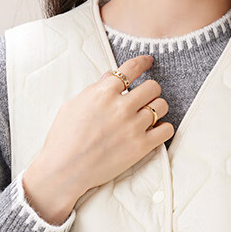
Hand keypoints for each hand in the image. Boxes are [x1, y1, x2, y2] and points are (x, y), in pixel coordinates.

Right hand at [22, 54, 173, 222]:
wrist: (64, 169)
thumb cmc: (63, 137)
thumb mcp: (74, 104)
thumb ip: (96, 88)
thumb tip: (112, 75)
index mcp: (103, 92)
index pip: (131, 68)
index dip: (143, 62)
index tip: (148, 62)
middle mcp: (121, 106)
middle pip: (153, 87)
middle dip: (150, 90)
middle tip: (145, 97)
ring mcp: (133, 126)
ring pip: (161, 106)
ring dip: (156, 108)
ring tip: (147, 115)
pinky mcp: (141, 146)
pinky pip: (167, 130)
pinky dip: (163, 128)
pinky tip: (154, 131)